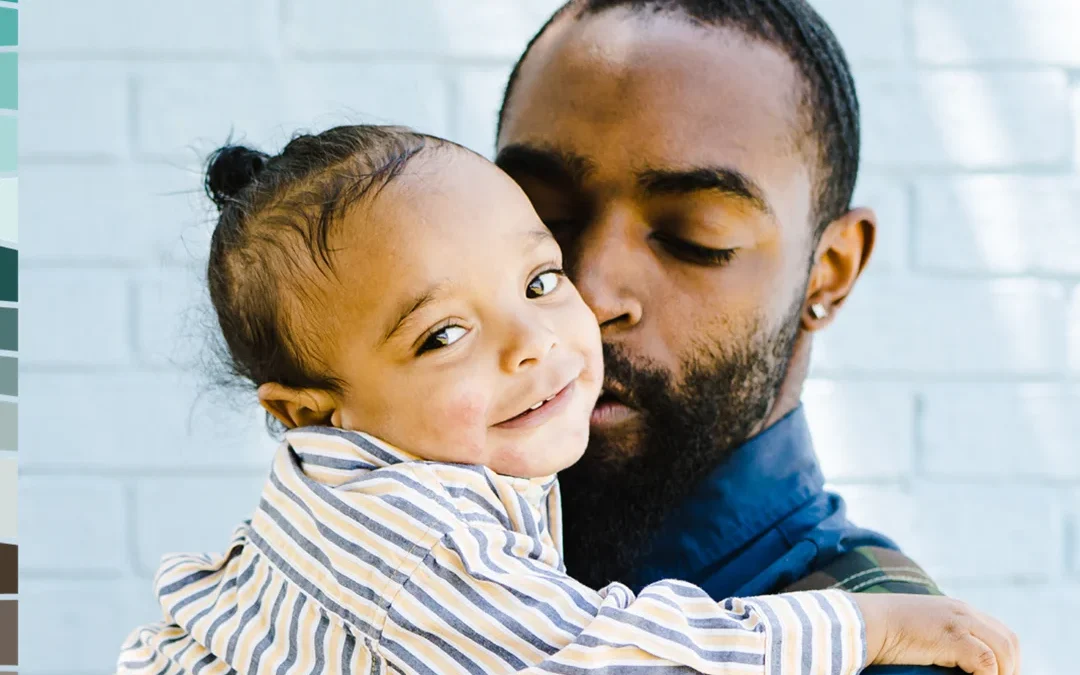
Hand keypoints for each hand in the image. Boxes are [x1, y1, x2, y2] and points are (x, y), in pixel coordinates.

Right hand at [854, 594, 1019, 674]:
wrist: (863, 621)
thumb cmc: (882, 630)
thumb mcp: (920, 627)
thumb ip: (941, 635)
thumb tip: (955, 658)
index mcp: (956, 609)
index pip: (998, 632)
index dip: (1006, 657)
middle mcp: (962, 611)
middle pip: (1008, 641)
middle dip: (1011, 667)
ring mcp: (958, 622)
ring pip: (1003, 651)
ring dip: (1002, 673)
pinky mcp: (952, 637)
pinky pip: (986, 662)